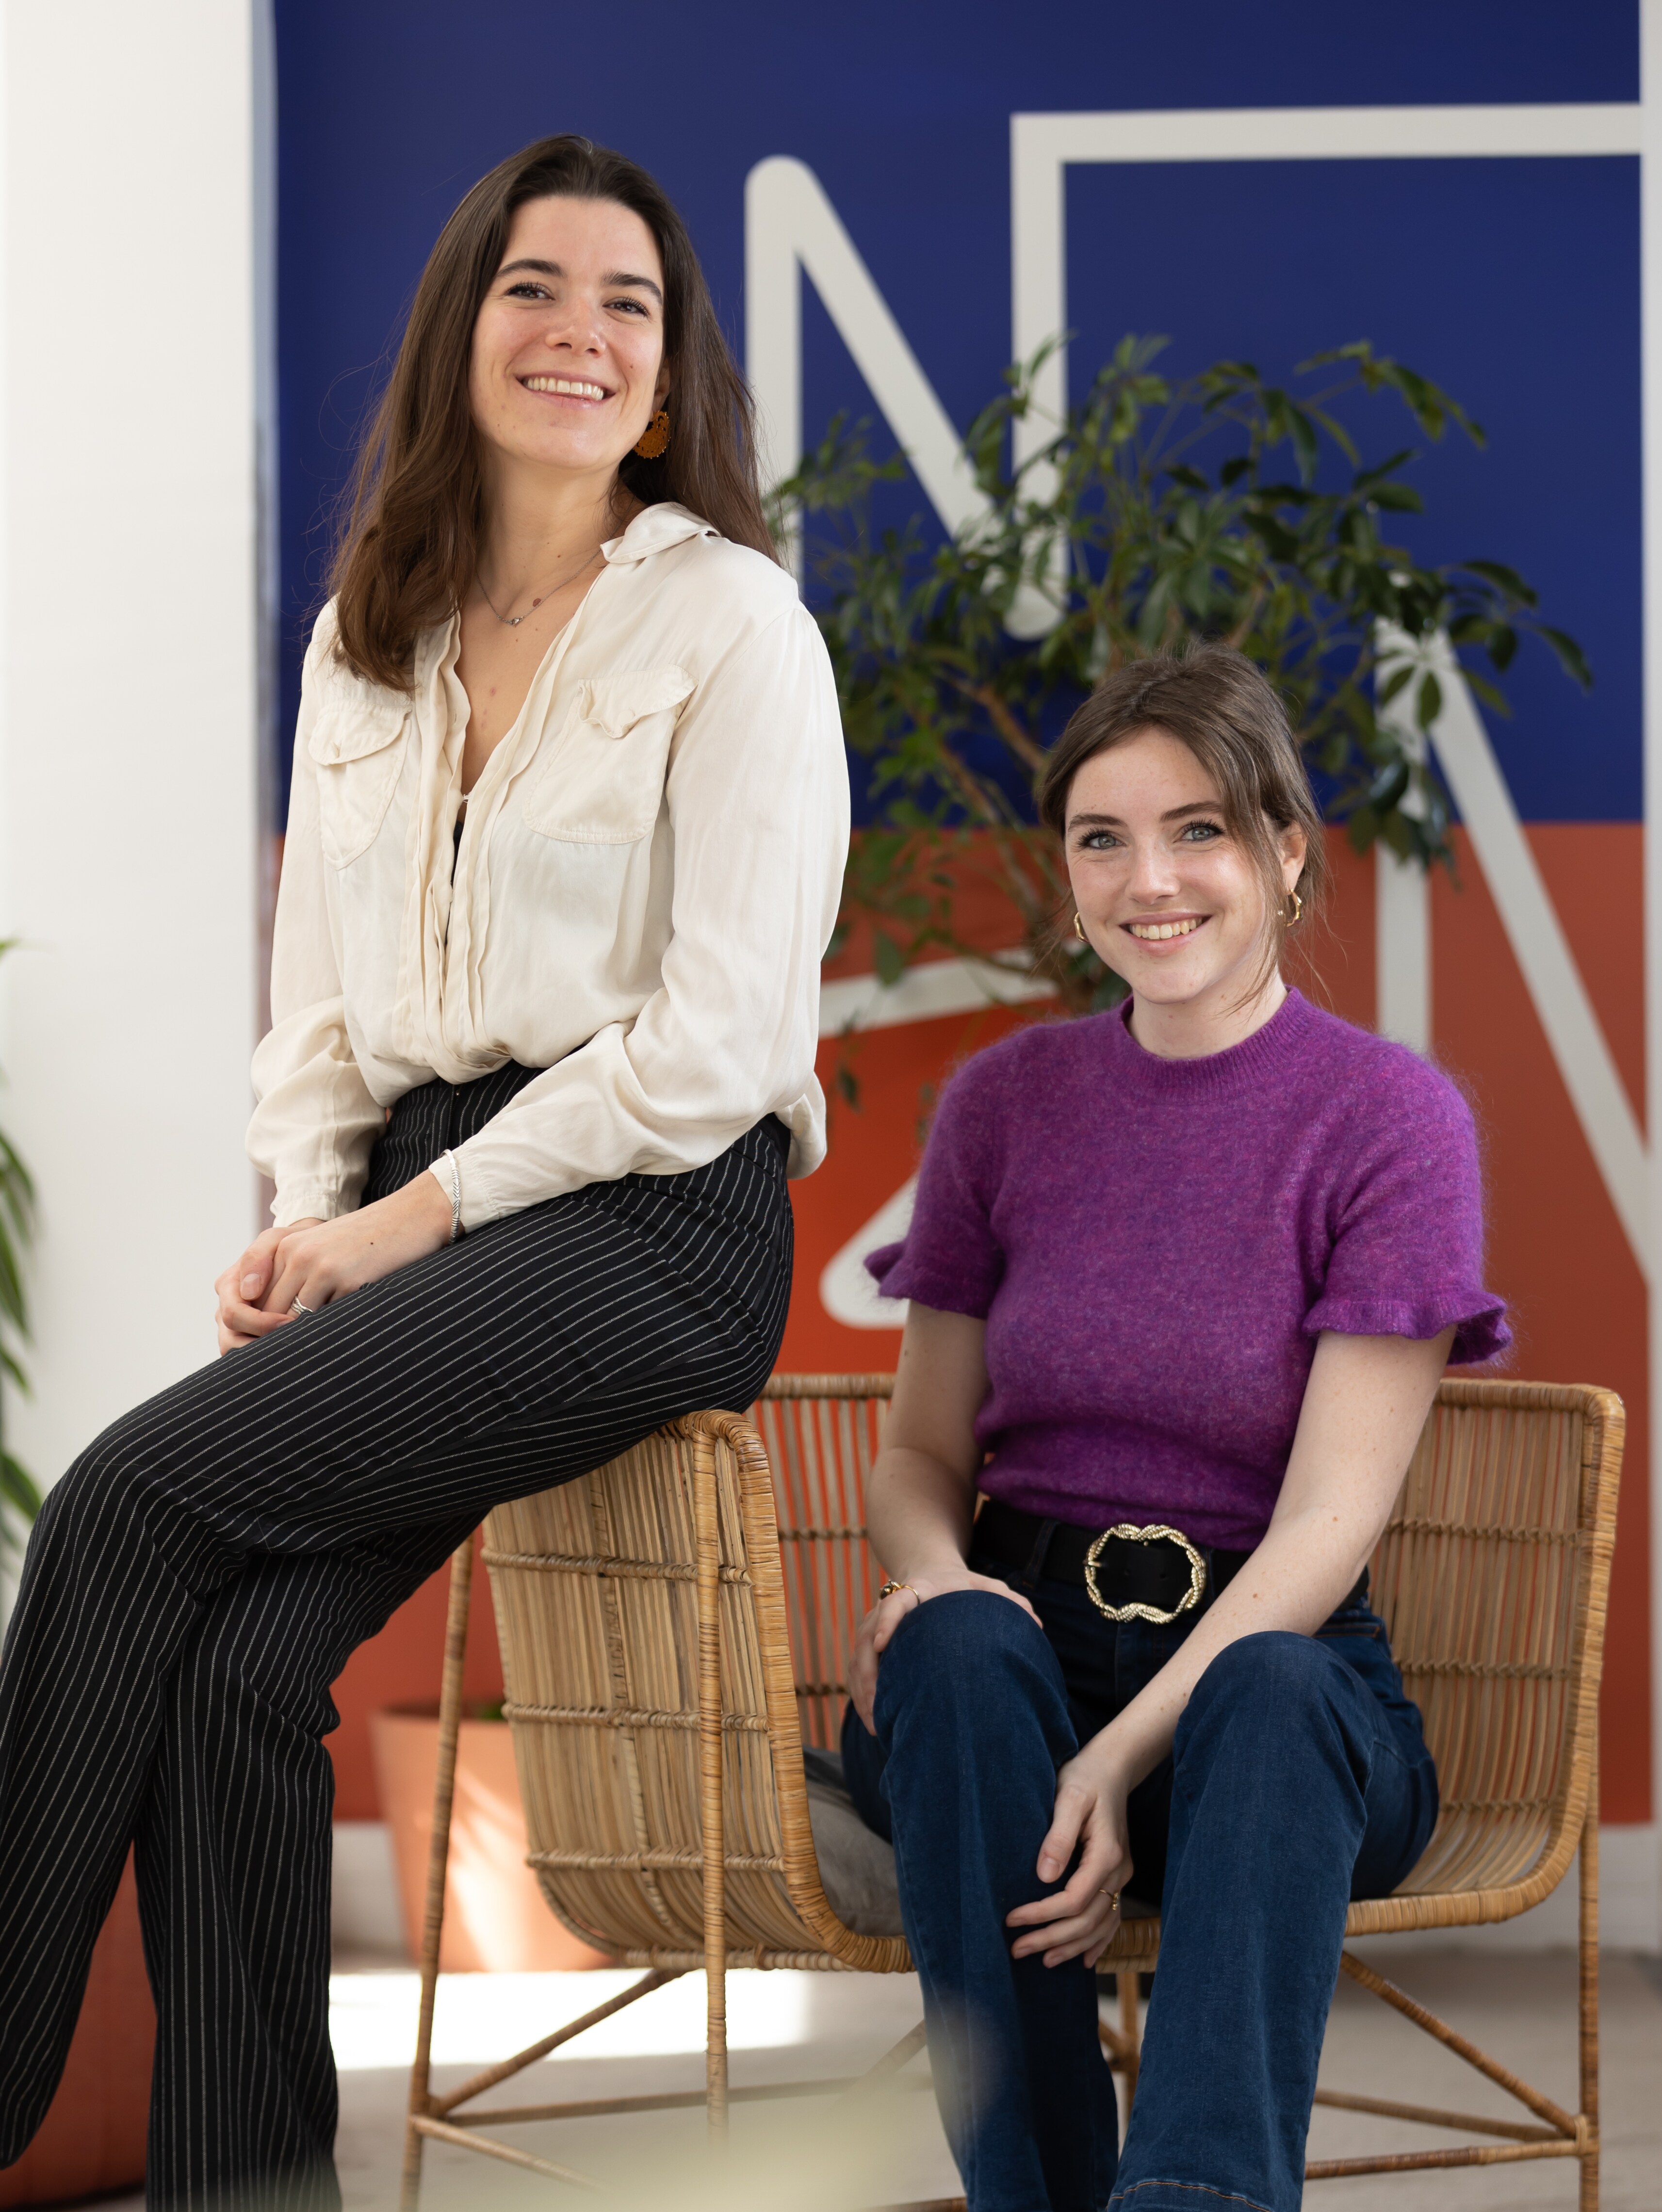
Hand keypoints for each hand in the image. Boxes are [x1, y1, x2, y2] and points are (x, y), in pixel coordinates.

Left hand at [213, 1174, 452, 1353]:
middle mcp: (298, 1256)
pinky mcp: (348, 1281)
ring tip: (313, 1357)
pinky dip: (331, 1332)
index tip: (275, 1348)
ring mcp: (322, 1268)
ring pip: (296, 1321)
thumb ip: (297, 1275)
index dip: (264, 1328)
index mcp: (287, 1246)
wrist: (414, 1215)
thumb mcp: (325, 1247)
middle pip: (271, 1313)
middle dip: (278, 1340)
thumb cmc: (371, 1238)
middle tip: (288, 1365)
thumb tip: (281, 1324)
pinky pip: (328, 1320)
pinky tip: (341, 1337)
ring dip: (302, 1340)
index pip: (260, 1299)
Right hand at [216, 1220, 324, 1352]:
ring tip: (291, 1347)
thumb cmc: (288, 1245)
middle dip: (262, 1343)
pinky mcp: (247, 1336)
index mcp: (228, 1285)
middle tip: (294, 1338)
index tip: (290, 1321)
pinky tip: (289, 1350)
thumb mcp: (275, 1240)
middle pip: (231, 1340)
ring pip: (237, 1353)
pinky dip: (267, 1355)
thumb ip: (257, 1257)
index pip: (234, 1315)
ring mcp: (234, 1325)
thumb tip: (248, 1291)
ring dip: (263, 1354)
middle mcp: (226, 1307)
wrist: (300, 1253)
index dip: (261, 1323)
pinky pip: (250, 1355)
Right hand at [848, 1564, 1039, 1733]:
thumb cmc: (962, 1587)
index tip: (881, 1643)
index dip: (885, 1621)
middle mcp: (887, 1607)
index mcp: (916, 1590)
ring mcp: (872, 1626)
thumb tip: (1037, 1625)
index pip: (893, 1603)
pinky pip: (858, 1672)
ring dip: (864, 1695)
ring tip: (879, 1728)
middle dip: (868, 1676)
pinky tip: (878, 1723)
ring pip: (858, 1661)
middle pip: (866, 1640)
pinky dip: (864, 1697)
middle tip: (880, 1711)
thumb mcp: (987, 1587)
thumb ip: (1010, 1602)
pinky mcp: (868, 1644)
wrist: (929, 1574)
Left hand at [1006, 1739, 1133, 1970]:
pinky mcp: (1117, 1876)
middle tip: (1017, 1949)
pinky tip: (1084, 1959)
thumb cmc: (1085, 1778)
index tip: (1012, 1919)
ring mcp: (1120, 1876)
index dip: (1043, 1914)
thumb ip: (1058, 1836)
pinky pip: (1112, 1917)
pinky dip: (1099, 1941)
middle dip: (1052, 1938)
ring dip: (1072, 1946)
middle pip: (1087, 1920)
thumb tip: (1044, 1877)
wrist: (1111, 1768)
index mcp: (1106, 1854)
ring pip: (1101, 1924)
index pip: (1074, 1899)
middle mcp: (1118, 1871)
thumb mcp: (1068, 1798)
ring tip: (1043, 1960)